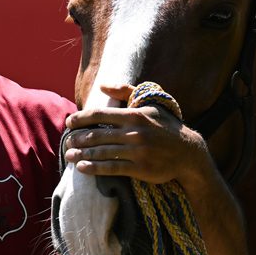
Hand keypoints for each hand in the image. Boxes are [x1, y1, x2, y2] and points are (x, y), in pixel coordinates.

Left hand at [63, 84, 212, 187]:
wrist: (188, 153)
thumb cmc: (166, 126)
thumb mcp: (150, 104)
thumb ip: (126, 92)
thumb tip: (103, 85)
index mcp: (134, 115)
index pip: (100, 114)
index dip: (80, 118)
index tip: (68, 122)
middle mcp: (134, 132)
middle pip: (97, 134)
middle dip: (77, 139)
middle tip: (67, 142)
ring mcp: (137, 151)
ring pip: (101, 152)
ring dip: (81, 154)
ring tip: (69, 156)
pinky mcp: (140, 168)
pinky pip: (112, 168)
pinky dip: (94, 168)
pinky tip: (82, 168)